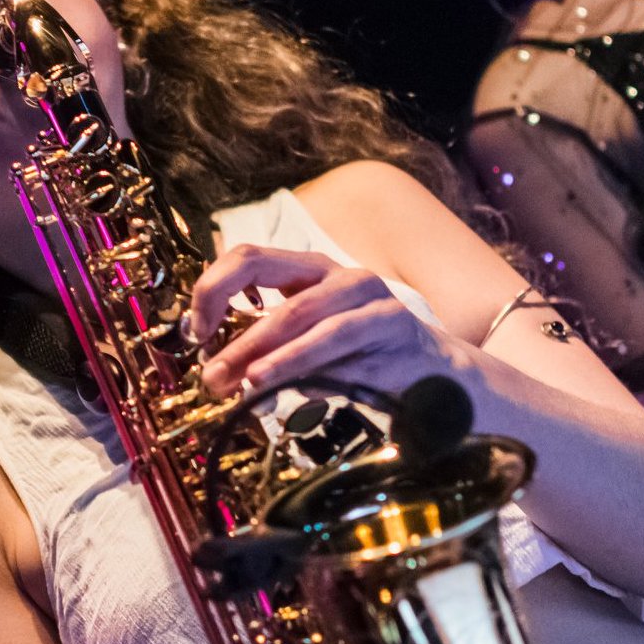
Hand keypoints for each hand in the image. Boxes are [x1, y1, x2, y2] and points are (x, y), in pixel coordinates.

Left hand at [189, 245, 465, 398]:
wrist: (445, 379)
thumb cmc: (369, 363)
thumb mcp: (312, 350)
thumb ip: (271, 349)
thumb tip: (217, 370)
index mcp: (312, 273)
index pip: (249, 258)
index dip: (213, 289)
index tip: (197, 334)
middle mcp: (341, 278)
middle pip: (276, 286)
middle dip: (236, 332)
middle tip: (211, 376)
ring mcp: (371, 300)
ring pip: (306, 318)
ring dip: (269, 354)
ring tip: (242, 381)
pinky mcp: (395, 326)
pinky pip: (342, 347)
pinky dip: (306, 367)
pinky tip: (281, 384)